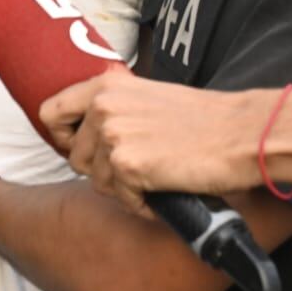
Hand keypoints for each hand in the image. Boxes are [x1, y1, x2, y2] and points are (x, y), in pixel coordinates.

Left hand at [41, 73, 260, 213]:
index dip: (62, 137)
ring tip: (157, 175)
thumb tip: (89, 127)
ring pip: (97, 182)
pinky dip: (142, 203)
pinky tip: (164, 189)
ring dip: (125, 188)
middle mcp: (103, 107)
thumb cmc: (204, 120)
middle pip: (76, 158)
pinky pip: (121, 199)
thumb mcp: (148, 96)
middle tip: (140, 167)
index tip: (82, 147)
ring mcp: (113, 135)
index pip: (51, 112)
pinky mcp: (127, 166)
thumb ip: (115, 106)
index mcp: (106, 86)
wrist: (241, 134)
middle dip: (104, 171)